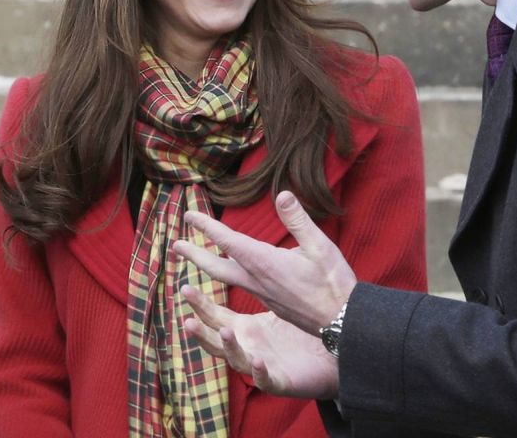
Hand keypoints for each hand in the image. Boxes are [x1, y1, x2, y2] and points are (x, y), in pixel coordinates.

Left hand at [173, 190, 355, 333]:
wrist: (341, 323)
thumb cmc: (333, 283)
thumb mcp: (320, 247)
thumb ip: (299, 220)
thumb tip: (282, 194)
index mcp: (264, 262)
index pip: (227, 241)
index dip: (207, 227)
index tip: (189, 215)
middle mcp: (256, 279)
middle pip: (215, 266)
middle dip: (194, 254)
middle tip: (175, 245)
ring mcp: (261, 294)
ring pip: (226, 277)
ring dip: (207, 265)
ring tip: (194, 258)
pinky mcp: (270, 302)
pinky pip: (240, 286)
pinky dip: (227, 276)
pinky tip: (231, 273)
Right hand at [180, 284, 338, 399]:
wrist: (330, 357)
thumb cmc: (300, 331)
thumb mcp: (278, 300)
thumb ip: (261, 277)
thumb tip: (248, 248)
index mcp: (244, 328)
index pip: (215, 316)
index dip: (199, 305)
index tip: (184, 288)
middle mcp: (246, 347)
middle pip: (216, 340)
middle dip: (201, 331)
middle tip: (188, 319)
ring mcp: (260, 365)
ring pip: (236, 360)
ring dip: (229, 348)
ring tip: (224, 332)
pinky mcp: (280, 380)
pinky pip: (266, 378)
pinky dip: (259, 371)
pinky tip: (258, 360)